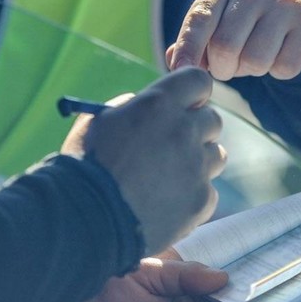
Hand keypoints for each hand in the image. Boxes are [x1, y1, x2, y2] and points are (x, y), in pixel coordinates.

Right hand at [60, 67, 225, 254]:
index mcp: (159, 104)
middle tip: (175, 144)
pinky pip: (208, 192)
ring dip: (198, 162)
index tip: (187, 104)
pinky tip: (165, 204)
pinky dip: (192, 197)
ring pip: (216, 156)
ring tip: (167, 178)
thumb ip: (129, 106)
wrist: (85, 220)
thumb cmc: (84, 167)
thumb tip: (146, 106)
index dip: (194, 93)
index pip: (199, 81)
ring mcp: (196, 167)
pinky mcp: (201, 200)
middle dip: (197, 129)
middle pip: (213, 121)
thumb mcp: (99, 121)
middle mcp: (184, 130)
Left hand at [166, 0, 300, 80]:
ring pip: (254, 61)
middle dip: (223, 69)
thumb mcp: (219, 22)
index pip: (199, 20)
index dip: (188, 49)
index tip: (181, 71)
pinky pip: (283, 68)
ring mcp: (284, 3)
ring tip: (257, 56)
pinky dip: (279, 71)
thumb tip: (174, 61)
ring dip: (251, 72)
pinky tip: (282, 53)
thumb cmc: (250, 24)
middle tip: (229, 67)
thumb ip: (195, 40)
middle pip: (224, 47)